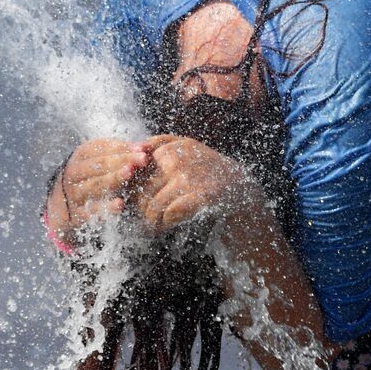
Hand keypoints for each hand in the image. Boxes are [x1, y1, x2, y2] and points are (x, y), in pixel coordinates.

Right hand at [44, 138, 150, 247]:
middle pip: (98, 165)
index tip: (143, 149)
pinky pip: (92, 211)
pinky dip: (105, 208)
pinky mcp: (76, 214)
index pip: (101, 148)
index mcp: (81, 155)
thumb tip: (146, 146)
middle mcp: (74, 172)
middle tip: (142, 159)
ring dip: (113, 178)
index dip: (122, 148)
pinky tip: (120, 204)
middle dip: (122, 160)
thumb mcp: (100, 161)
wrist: (62, 205)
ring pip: (94, 185)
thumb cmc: (91, 177)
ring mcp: (74, 193)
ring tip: (130, 173)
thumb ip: (122, 153)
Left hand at [137, 135, 261, 233]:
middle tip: (144, 219)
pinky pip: (170, 215)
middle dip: (140, 209)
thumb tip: (135, 147)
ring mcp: (188, 178)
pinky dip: (166, 223)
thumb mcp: (185, 146)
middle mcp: (176, 160)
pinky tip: (167, 225)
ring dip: (151, 221)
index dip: (133, 191)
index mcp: (169, 148)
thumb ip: (159, 143)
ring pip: (153, 206)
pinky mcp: (200, 197)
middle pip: (142, 191)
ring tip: (152, 227)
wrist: (237, 185)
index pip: (135, 174)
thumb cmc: (204, 168)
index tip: (137, 201)